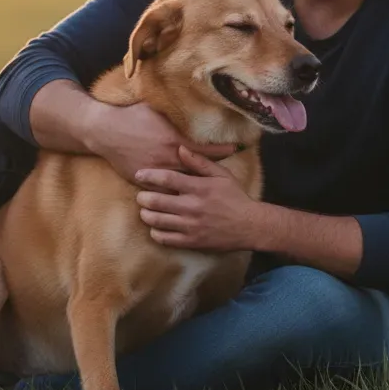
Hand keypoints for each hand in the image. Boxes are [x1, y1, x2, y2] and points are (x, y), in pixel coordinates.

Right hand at [86, 102, 236, 184]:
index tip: (236, 149)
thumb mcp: (156, 110)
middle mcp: (167, 159)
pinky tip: (183, 197)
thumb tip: (192, 106)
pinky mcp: (142, 181)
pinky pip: (162, 191)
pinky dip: (173, 193)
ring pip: (180, 185)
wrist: (104, 131)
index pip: (205, 150)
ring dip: (194, 188)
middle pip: (197, 172)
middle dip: (211, 175)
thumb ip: (175, 115)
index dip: (223, 150)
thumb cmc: (131, 116)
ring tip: (210, 191)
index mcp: (174, 141)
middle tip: (227, 178)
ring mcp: (155, 172)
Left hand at [135, 145, 260, 250]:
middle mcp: (192, 207)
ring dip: (146, 215)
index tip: (138, 174)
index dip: (149, 176)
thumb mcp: (221, 174)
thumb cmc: (234, 197)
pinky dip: (155, 233)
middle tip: (141, 195)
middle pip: (156, 201)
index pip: (167, 178)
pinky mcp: (191, 242)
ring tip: (146, 210)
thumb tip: (179, 148)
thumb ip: (199, 162)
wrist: (250, 226)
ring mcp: (191, 226)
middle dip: (143, 197)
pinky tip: (156, 227)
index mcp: (198, 188)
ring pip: (157, 221)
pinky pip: (165, 239)